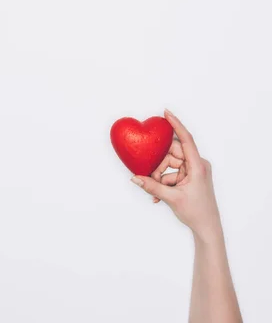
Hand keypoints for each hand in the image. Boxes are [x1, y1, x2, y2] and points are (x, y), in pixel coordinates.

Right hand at [131, 109, 221, 241]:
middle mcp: (197, 165)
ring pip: (170, 164)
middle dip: (159, 164)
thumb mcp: (172, 199)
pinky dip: (164, 182)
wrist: (207, 229)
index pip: (186, 139)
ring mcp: (194, 171)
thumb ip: (152, 186)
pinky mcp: (190, 177)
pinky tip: (158, 196)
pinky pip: (172, 173)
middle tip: (149, 175)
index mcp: (198, 165)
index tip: (165, 113)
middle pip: (173, 154)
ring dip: (160, 176)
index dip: (176, 124)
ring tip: (155, 193)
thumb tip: (135, 177)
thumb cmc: (197, 213)